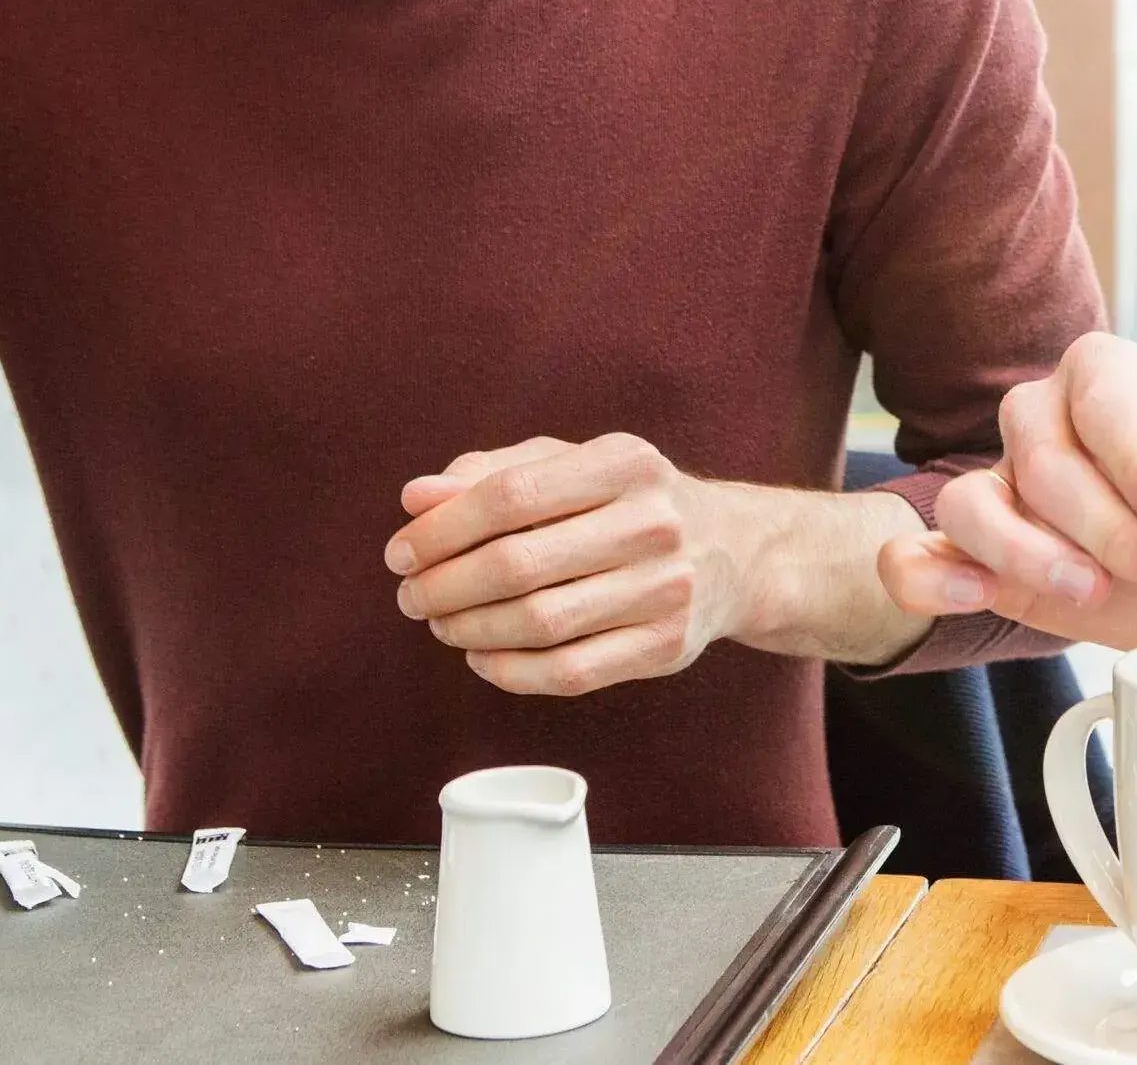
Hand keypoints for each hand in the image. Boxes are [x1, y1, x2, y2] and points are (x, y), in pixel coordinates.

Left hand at [383, 434, 750, 696]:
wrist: (735, 552)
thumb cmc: (630, 502)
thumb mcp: (572, 465)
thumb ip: (491, 473)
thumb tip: (416, 498)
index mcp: (626, 463)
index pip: (510, 495)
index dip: (442, 529)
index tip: (401, 552)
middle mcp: (654, 523)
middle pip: (518, 564)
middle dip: (444, 585)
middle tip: (411, 596)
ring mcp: (666, 590)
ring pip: (539, 624)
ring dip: (469, 629)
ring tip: (442, 623)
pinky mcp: (667, 647)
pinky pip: (569, 674)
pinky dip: (509, 671)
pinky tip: (482, 655)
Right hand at [877, 333, 1136, 650]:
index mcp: (1114, 374)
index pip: (1105, 401)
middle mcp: (1044, 417)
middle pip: (1043, 461)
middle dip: (1108, 530)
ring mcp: (1003, 484)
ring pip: (971, 502)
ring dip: (1030, 555)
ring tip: (1095, 593)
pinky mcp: (978, 553)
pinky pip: (921, 554)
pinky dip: (929, 577)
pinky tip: (973, 596)